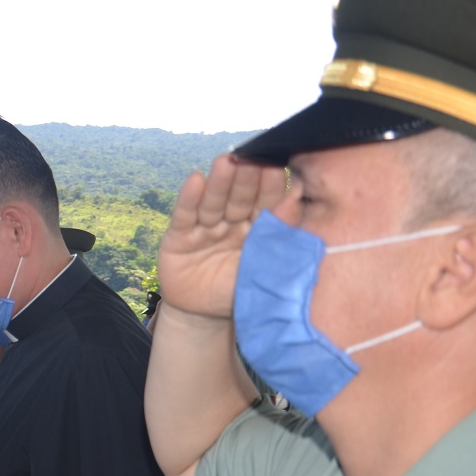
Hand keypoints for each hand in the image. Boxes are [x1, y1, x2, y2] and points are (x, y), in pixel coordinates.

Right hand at [157, 154, 288, 319]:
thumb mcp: (263, 269)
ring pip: (214, 202)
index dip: (271, 186)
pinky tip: (195, 180)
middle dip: (246, 179)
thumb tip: (297, 197)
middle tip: (253, 158)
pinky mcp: (179, 238)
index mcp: (257, 230)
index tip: (279, 166)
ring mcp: (205, 229)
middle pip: (239, 198)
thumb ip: (280, 235)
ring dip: (219, 182)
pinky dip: (189, 198)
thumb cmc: (238, 293)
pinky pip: (185, 216)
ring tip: (226, 161)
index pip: (266, 204)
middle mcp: (231, 224)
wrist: (202, 318)